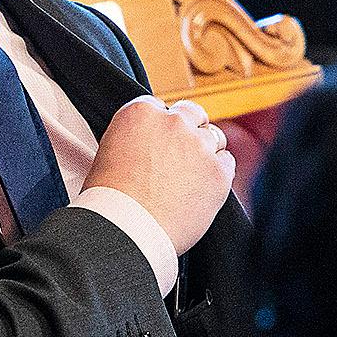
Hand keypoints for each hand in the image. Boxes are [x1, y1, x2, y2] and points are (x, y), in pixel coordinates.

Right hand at [85, 95, 232, 254]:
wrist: (125, 230)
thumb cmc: (110, 201)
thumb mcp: (108, 153)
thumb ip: (133, 137)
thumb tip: (147, 144)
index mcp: (140, 113)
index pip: (161, 107)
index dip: (162, 126)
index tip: (161, 142)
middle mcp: (172, 122)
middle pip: (192, 113)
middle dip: (189, 131)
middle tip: (180, 156)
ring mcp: (198, 145)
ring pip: (213, 137)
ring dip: (205, 153)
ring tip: (189, 178)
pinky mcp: (218, 171)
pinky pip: (227, 163)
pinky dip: (218, 174)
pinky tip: (201, 190)